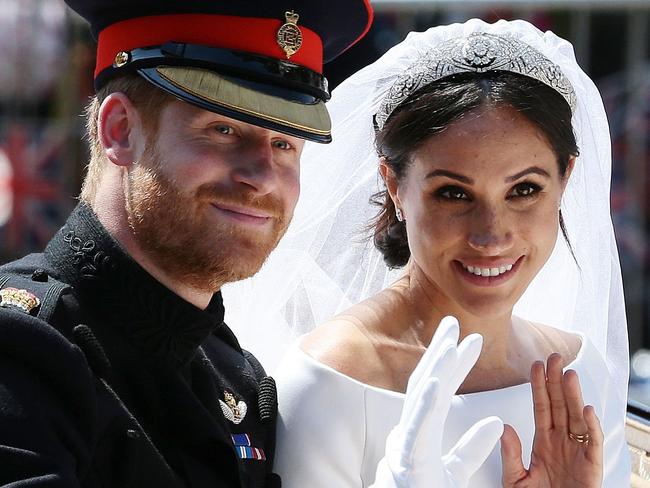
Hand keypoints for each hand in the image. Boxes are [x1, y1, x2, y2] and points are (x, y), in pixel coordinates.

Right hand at [372, 316, 503, 487]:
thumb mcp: (454, 473)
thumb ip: (472, 449)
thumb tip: (495, 423)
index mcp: (422, 433)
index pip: (440, 392)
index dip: (454, 364)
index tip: (470, 340)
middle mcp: (411, 433)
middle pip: (426, 385)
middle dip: (440, 352)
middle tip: (454, 323)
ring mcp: (406, 446)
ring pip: (420, 401)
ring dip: (435, 370)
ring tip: (450, 343)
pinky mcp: (408, 462)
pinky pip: (417, 431)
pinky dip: (425, 406)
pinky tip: (435, 382)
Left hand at [501, 354, 602, 487]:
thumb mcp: (516, 479)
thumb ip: (510, 455)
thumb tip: (504, 427)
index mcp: (544, 442)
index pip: (542, 407)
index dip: (539, 386)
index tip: (535, 365)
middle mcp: (562, 442)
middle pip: (560, 405)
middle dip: (557, 381)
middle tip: (554, 357)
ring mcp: (578, 452)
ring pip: (576, 417)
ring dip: (573, 396)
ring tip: (569, 374)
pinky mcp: (592, 466)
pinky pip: (593, 443)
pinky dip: (592, 426)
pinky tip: (586, 409)